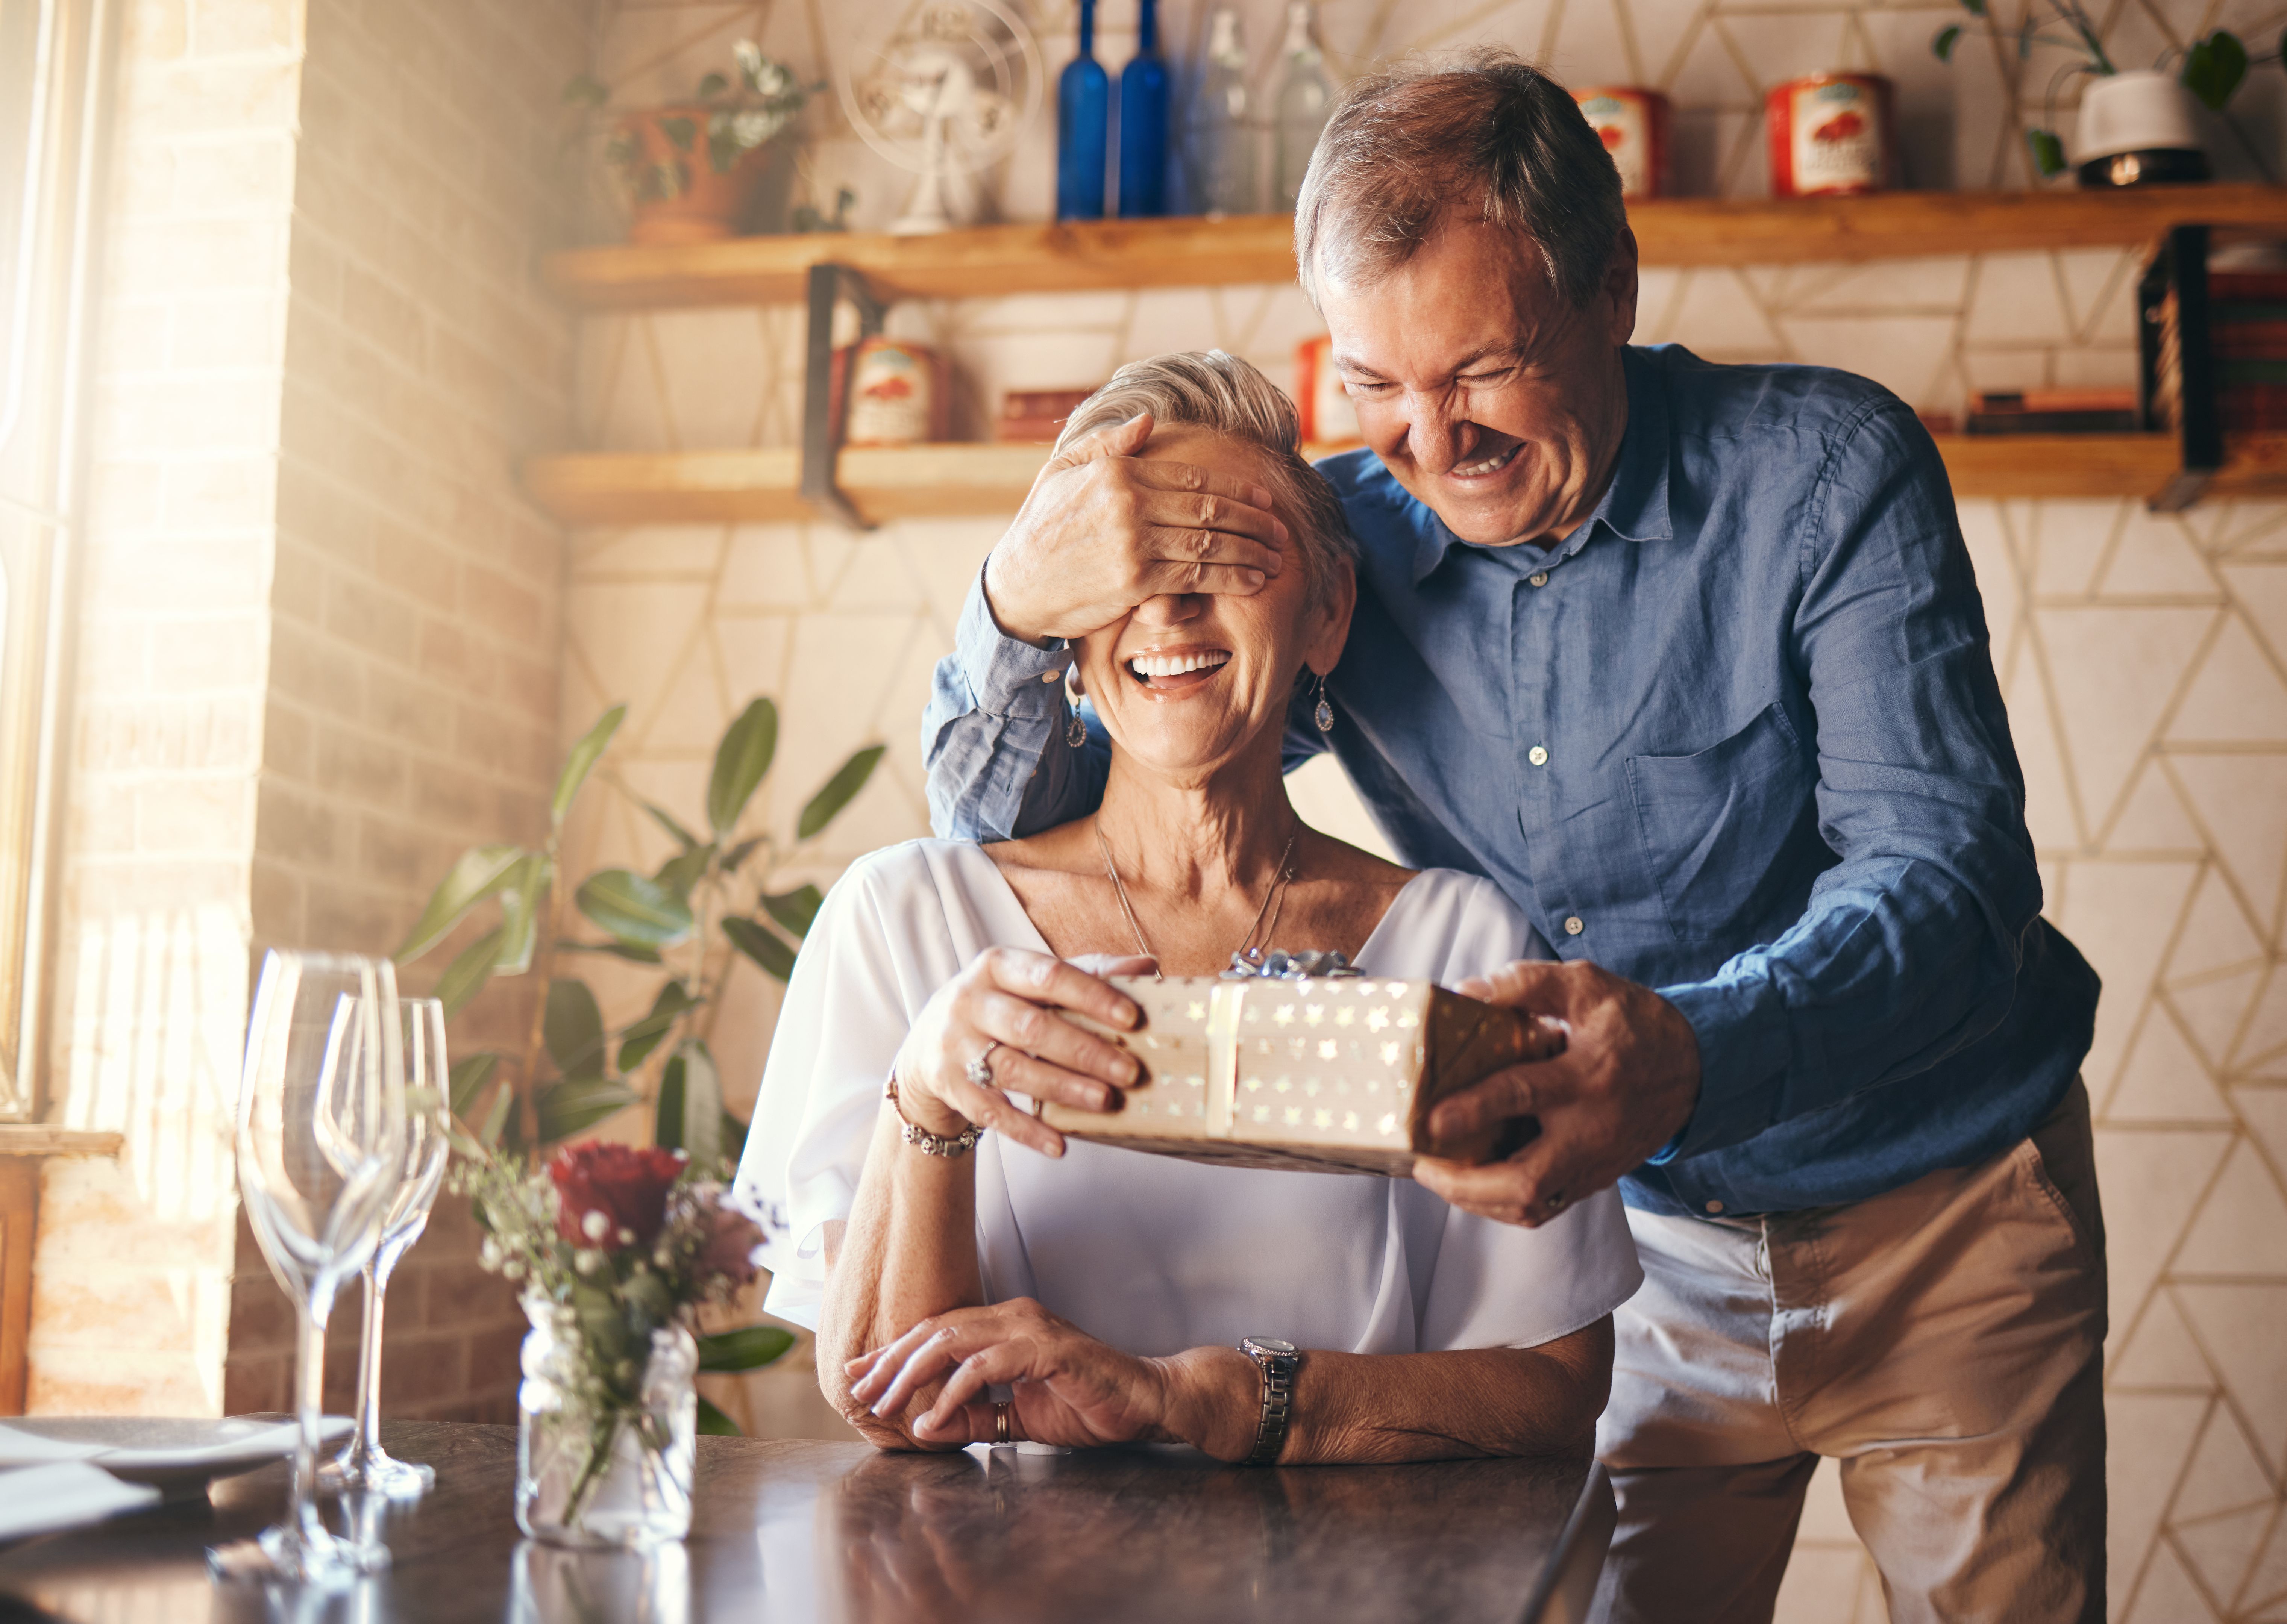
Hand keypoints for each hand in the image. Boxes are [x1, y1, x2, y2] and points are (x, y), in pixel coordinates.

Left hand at [844, 1297, 1174, 1448]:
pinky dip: (953, 1393)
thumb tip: (922, 1425)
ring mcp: (1030, 1328)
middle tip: (859, 1390)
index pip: (937, 1330)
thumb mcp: (1015, 1417)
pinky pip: (985, 1367)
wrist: (1144, 1404)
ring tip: (885, 1405)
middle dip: (890, 1361)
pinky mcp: (1047, 1349)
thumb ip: (972, 1417)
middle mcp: (1013, 1317)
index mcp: (1005, 1325)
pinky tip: (932, 1420)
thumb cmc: (1086, 1406)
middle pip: (935, 1330)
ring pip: (952, 1341)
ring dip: (911, 1374)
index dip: (894, 1351)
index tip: (859, 1373)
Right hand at [893, 949, 1156, 1156]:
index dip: (1091, 996)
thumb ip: (1089, 972)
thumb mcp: (1034, 982)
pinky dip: (1026, 1130)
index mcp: (997, 965)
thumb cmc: (1003, 1005)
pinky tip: (1059, 1145)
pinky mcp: (949, 1085)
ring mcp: (954, 1045)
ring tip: (1106, 1101)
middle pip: (1031, 1027)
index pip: (1048, 975)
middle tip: (1130, 1072)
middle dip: (1084, 1051)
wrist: (929, 1042)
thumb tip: (1146, 966)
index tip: (1132, 1019)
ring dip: (1062, 1088)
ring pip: (1013, 1070)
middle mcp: (970, 1001)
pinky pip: (991, 1112)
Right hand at [982, 411, 1289, 644]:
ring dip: (1251, 551)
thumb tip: (1147, 420)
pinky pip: (1197, 576)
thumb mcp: (1062, 472)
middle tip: (1282, 532)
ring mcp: (1134, 541)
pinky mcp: (1135, 580)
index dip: (1237, 489)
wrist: (1016, 586)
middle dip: (1255, 521)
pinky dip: (1231, 578)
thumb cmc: (1040, 529)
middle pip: (1211, 509)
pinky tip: (1252, 581)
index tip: (1265, 499)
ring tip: (1276, 559)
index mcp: (1118, 471)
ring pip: (1211, 543)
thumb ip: (1108, 444)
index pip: (1194, 478)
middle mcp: (1130, 502)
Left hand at [1413, 959, 1700, 1226]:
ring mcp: (1595, 1161)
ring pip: (1534, 1205)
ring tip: (1438, 1177)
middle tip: (1423, 1165)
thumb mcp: (1587, 986)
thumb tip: (1466, 992)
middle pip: (1527, 1180)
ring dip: (1479, 1201)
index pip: (1523, 1095)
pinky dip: (1503, 1204)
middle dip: (1466, 1185)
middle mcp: (1591, 1129)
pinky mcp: (1596, 1178)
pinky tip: (1474, 1185)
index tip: (1430, 1120)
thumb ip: (1526, 983)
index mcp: (1588, 1075)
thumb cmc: (1634, 1022)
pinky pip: (1545, 1208)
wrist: (1695, 1068)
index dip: (1473, 1108)